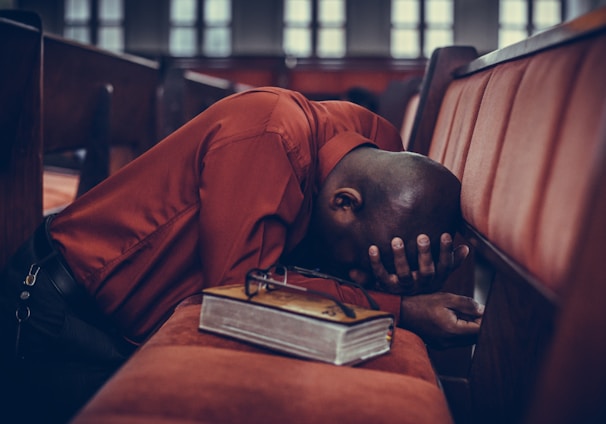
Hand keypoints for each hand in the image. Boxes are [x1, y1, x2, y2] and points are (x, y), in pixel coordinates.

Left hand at [351, 233, 468, 294]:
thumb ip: (451, 262)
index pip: (444, 266)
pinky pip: (380, 274)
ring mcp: (404, 286)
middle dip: (425, 254)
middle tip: (423, 236)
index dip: (446, 252)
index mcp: (434, 279)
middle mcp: (421, 284)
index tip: (446, 235)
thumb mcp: (439, 275)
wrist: (403, 305)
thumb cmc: (423, 282)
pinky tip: (372, 248)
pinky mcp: (387, 286)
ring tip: (397, 240)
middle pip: (426, 271)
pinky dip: (375, 262)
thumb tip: (466, 248)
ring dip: (400, 256)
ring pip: (403, 273)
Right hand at [399, 292, 483, 348]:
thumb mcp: (446, 298)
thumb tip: (483, 310)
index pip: (479, 331)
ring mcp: (444, 345)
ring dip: (468, 328)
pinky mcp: (440, 345)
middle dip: (477, 324)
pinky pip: (456, 341)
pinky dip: (459, 331)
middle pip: (474, 338)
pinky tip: (450, 319)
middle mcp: (448, 342)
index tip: (483, 312)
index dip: (485, 321)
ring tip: (458, 314)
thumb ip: (467, 304)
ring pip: (466, 340)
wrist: (401, 313)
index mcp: (452, 330)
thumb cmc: (421, 304)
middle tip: (471, 311)